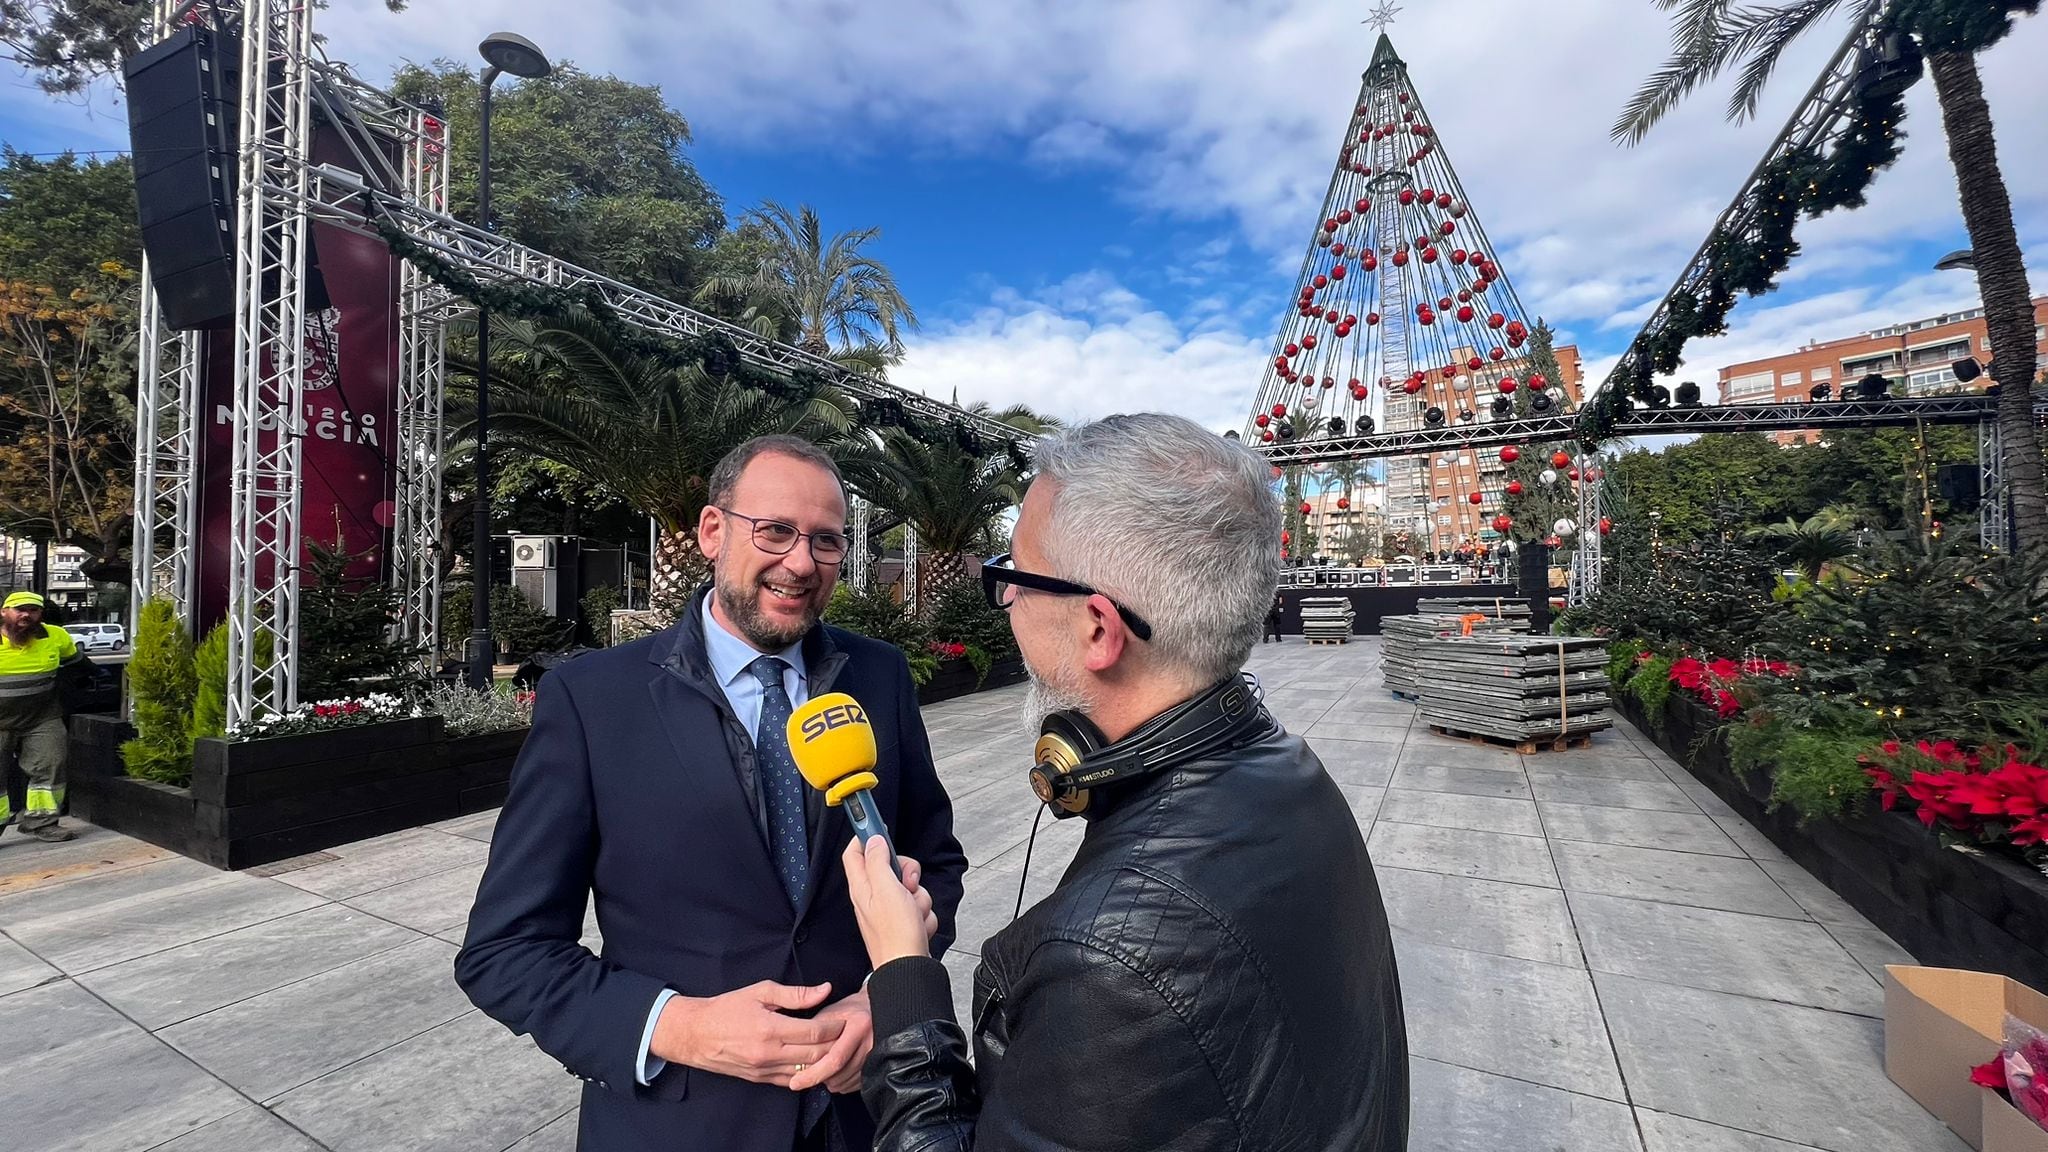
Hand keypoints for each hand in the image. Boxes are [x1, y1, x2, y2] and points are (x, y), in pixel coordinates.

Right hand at [650, 981, 845, 1086]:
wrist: (696, 1034)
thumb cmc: (727, 1008)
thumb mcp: (760, 992)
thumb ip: (795, 994)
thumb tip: (825, 990)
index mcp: (770, 1028)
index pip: (815, 1032)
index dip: (835, 1026)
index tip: (844, 1019)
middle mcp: (769, 1053)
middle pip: (815, 1055)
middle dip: (835, 1044)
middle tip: (847, 1034)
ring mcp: (764, 1070)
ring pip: (806, 1072)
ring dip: (824, 1061)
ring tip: (835, 1047)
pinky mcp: (760, 1079)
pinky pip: (791, 1081)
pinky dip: (807, 1073)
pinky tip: (815, 1062)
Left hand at [788, 990, 872, 1094]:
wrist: (873, 1011)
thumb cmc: (849, 1011)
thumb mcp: (830, 1012)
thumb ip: (813, 1031)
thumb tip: (792, 1053)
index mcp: (859, 1027)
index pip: (834, 1060)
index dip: (813, 1074)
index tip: (796, 1082)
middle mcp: (871, 1044)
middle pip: (839, 1076)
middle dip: (818, 1079)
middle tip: (804, 1075)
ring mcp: (875, 1058)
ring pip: (844, 1083)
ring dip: (829, 1081)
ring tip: (821, 1068)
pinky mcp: (876, 1068)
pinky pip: (852, 1086)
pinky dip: (839, 1083)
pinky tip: (833, 1072)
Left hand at [842, 838, 936, 967]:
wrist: (909, 969)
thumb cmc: (895, 935)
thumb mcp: (886, 889)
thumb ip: (878, 861)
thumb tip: (874, 840)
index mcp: (862, 886)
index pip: (855, 852)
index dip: (865, 835)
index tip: (875, 822)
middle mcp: (873, 896)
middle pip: (891, 865)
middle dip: (908, 872)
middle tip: (907, 884)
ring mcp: (890, 909)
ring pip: (910, 886)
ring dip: (919, 898)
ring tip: (913, 913)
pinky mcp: (905, 920)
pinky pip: (919, 905)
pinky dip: (923, 915)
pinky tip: (918, 925)